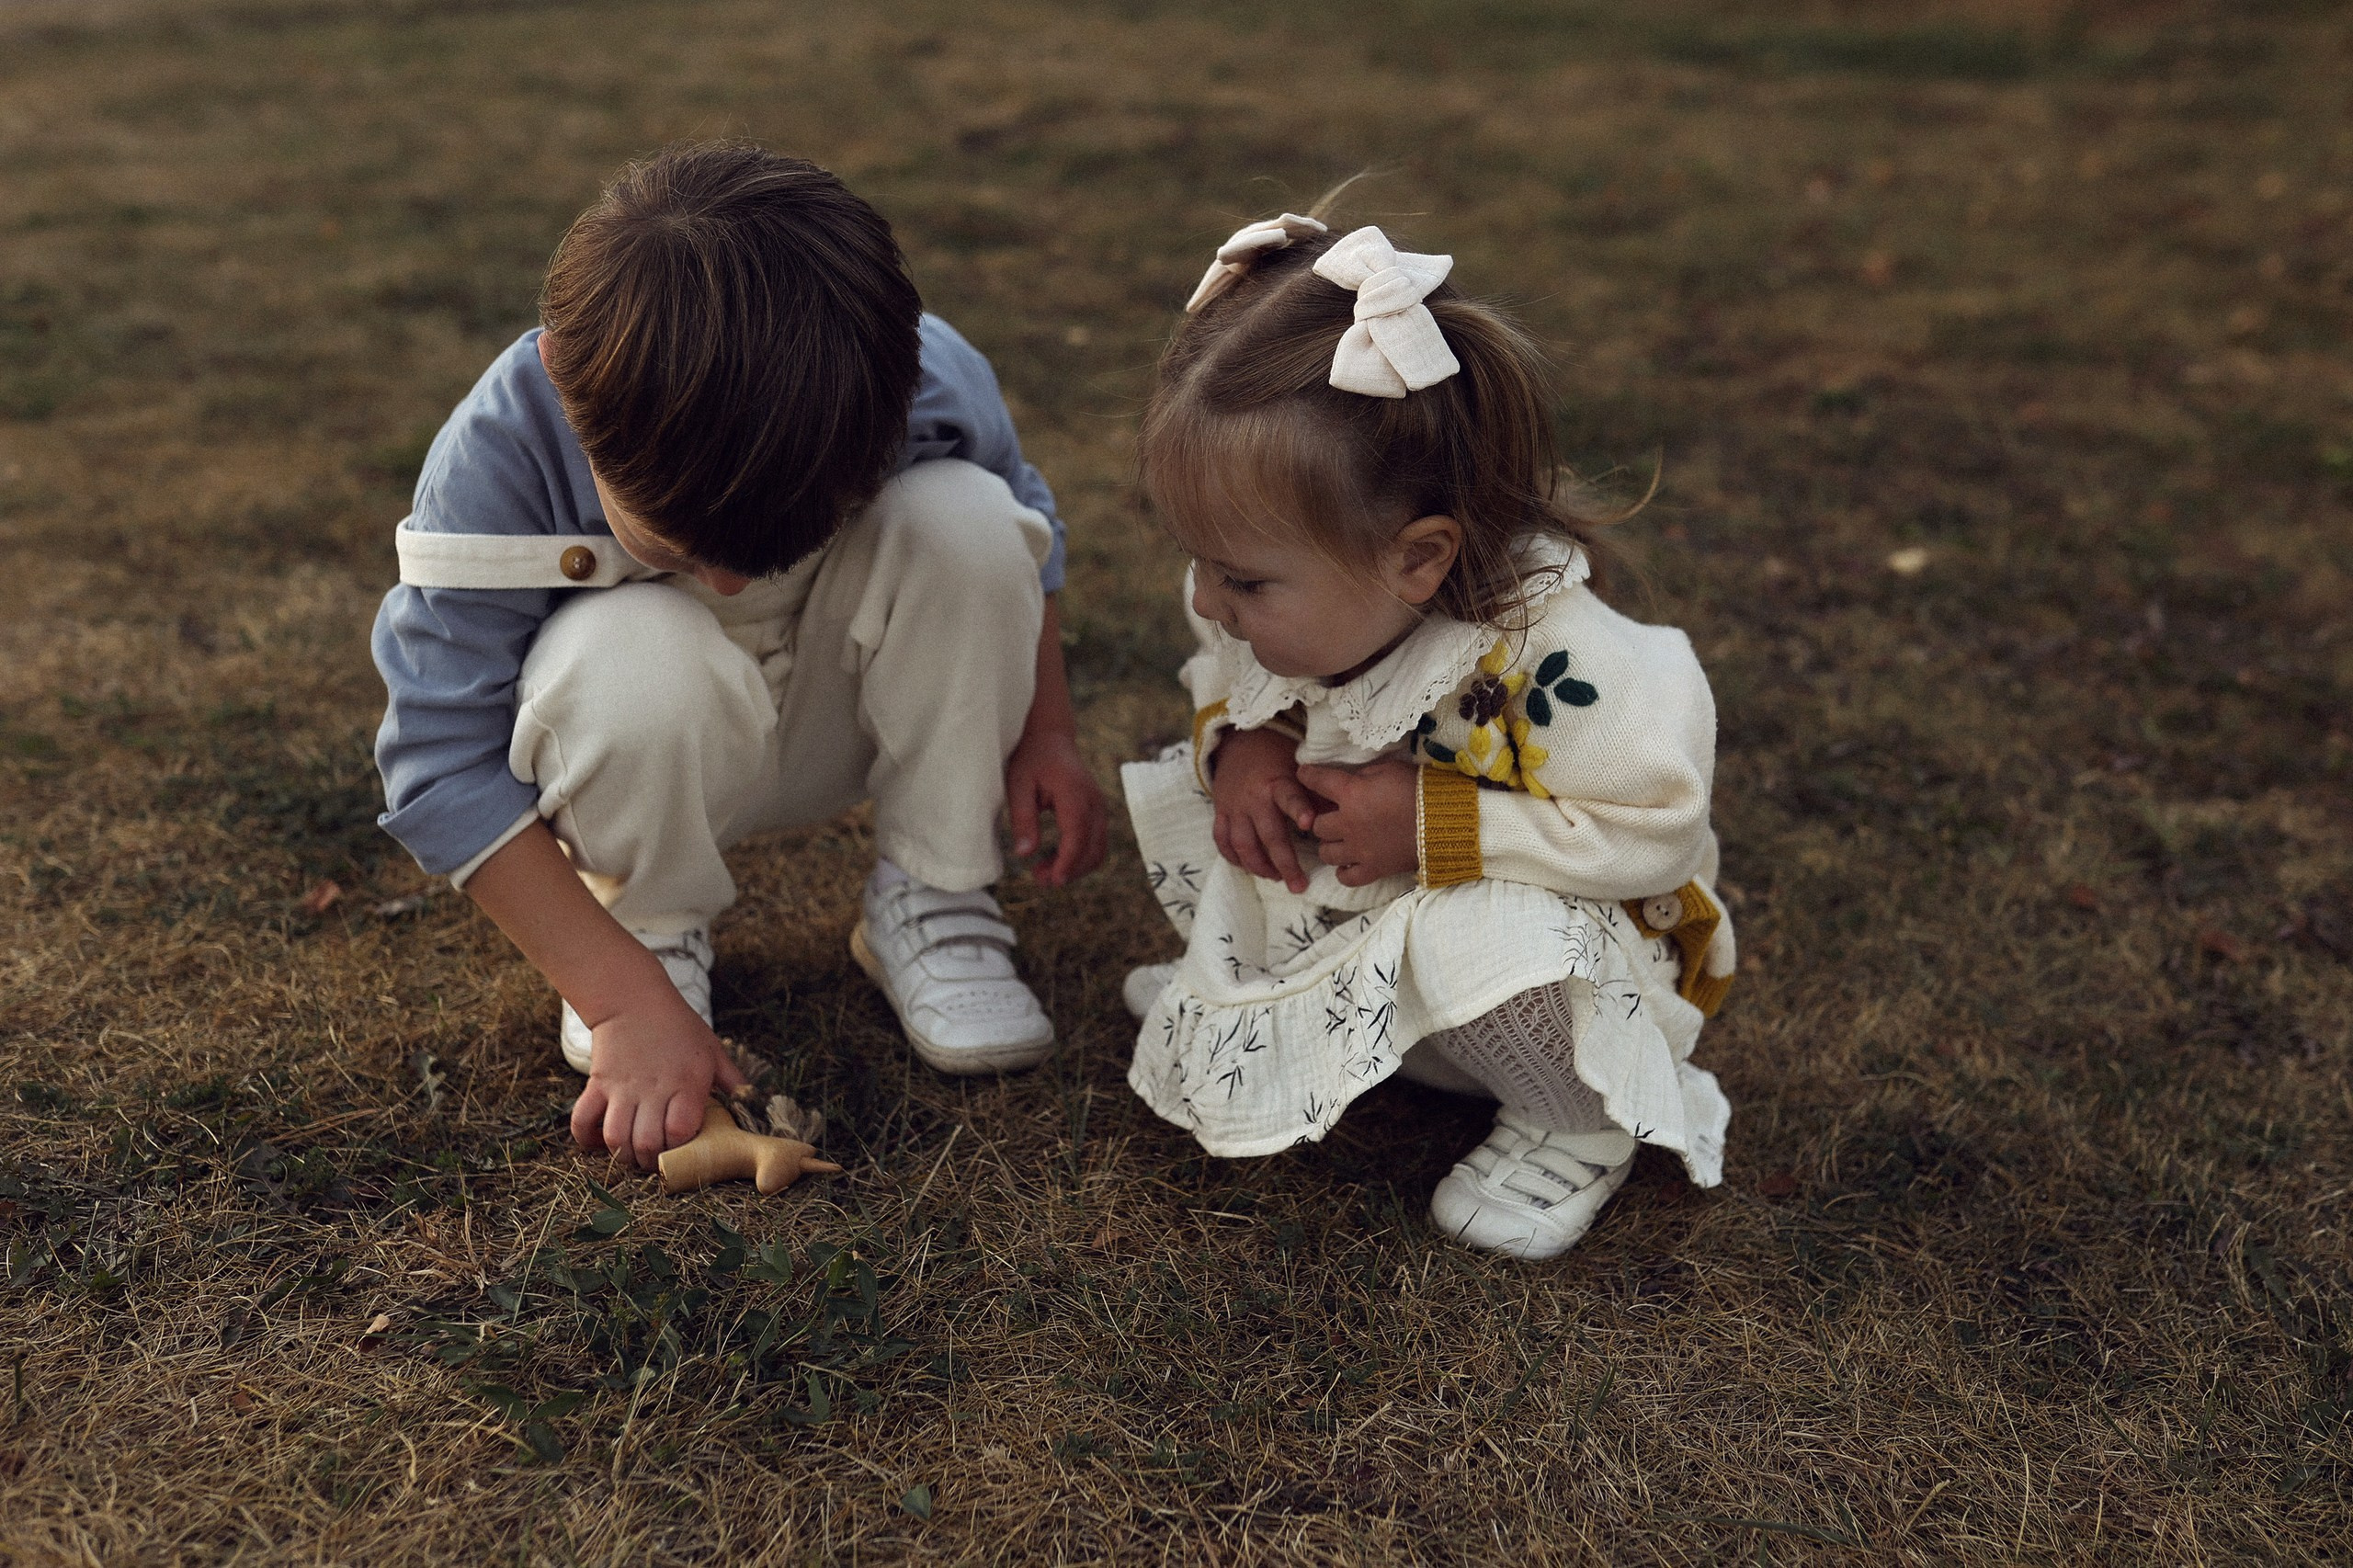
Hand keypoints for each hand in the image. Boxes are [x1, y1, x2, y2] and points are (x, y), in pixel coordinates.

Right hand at [569, 987, 748, 1170]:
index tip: (683, 1147)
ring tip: (632, 1153)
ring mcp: (622, 1089)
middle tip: (657, 1159)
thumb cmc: (679, 1026)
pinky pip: (583, 1119)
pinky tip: (598, 1142)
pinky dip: (586, 1138)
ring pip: (616, 1138)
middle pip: (646, 1142)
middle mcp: (652, 1090)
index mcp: (685, 1083)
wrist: (633, 999)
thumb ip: (734, 1080)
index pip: (680, 1131)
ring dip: (623, 1154)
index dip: (681, 1147)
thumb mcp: (713, 1050)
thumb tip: (754, 1102)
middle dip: (652, 1161)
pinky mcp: (597, 1085)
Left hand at [1005, 724, 1107, 886]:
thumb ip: (1023, 819)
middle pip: (1092, 848)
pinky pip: (1096, 842)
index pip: (1077, 835)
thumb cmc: (1032, 759)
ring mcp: (1099, 807)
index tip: (1053, 881)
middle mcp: (1094, 802)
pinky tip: (1056, 859)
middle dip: (1069, 871)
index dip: (1067, 862)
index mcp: (1075, 793)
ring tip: (1044, 872)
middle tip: (1039, 879)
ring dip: (1075, 867)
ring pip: (1098, 849)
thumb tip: (1025, 854)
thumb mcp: (1017, 785)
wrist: (1051, 738)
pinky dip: (1080, 857)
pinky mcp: (1097, 812)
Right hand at [1211, 726, 1319, 892]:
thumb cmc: (1277, 756)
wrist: (1239, 741)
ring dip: (1259, 866)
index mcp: (1277, 783)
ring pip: (1242, 844)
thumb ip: (1316, 792)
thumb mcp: (1299, 766)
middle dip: (1284, 863)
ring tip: (1276, 878)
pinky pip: (1222, 840)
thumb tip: (1342, 816)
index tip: (1309, 824)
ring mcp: (1234, 806)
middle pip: (1267, 836)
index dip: (1299, 809)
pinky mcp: (1220, 811)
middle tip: (1298, 885)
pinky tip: (1248, 868)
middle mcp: (1254, 797)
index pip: (1289, 798)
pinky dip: (1233, 858)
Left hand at [1296, 760, 1420, 886]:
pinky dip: (1344, 871)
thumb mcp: (1388, 769)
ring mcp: (1359, 850)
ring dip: (1330, 845)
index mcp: (1351, 793)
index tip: (1304, 775)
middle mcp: (1348, 823)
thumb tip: (1350, 778)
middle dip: (1322, 820)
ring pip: (1326, 853)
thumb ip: (1363, 775)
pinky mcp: (1373, 869)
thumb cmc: (1419, 789)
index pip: (1316, 781)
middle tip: (1333, 817)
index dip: (1307, 776)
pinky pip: (1346, 877)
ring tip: (1341, 840)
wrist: (1446, 820)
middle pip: (1317, 826)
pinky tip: (1349, 863)